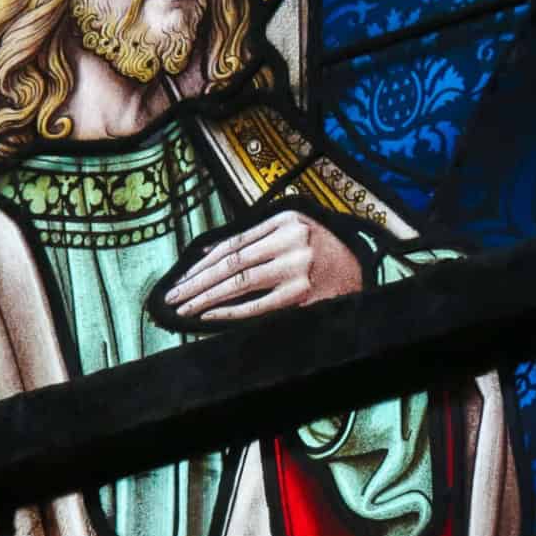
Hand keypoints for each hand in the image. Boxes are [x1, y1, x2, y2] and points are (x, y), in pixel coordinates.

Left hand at [163, 210, 364, 321]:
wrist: (361, 271)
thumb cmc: (321, 252)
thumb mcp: (292, 232)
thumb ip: (253, 239)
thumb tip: (206, 253)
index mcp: (285, 220)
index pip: (233, 243)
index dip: (203, 262)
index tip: (182, 278)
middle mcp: (291, 241)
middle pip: (232, 263)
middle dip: (197, 282)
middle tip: (174, 296)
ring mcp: (298, 269)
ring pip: (241, 283)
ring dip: (208, 298)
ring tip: (186, 307)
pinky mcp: (304, 295)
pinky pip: (259, 305)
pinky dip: (232, 311)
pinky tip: (212, 315)